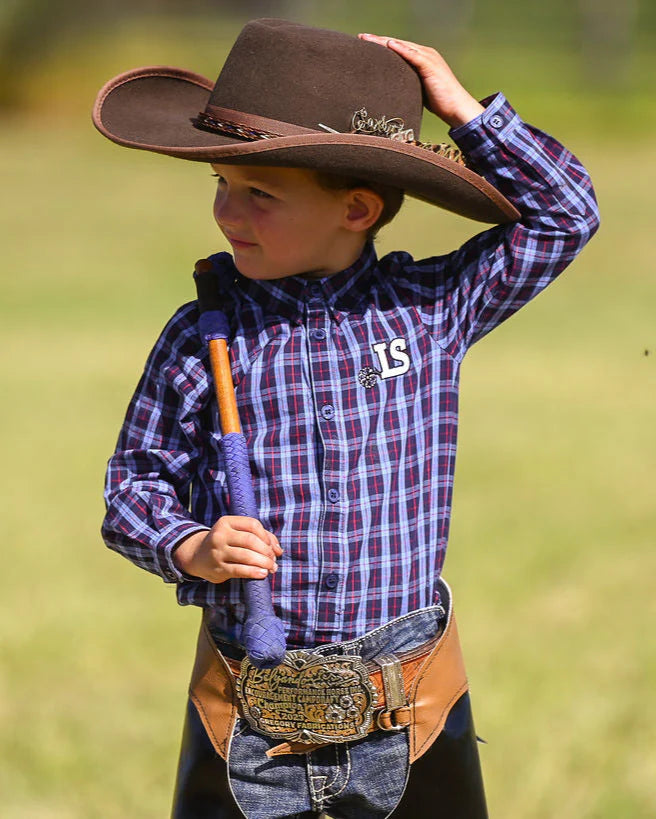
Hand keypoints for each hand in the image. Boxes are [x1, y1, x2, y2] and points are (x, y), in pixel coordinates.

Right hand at [173, 516, 281, 583]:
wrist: (198, 556)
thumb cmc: (226, 543)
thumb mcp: (238, 533)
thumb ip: (260, 537)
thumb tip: (278, 550)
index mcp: (226, 522)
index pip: (252, 525)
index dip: (266, 536)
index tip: (272, 547)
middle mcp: (220, 535)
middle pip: (250, 540)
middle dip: (266, 551)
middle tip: (274, 560)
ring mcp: (218, 552)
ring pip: (246, 556)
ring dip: (263, 563)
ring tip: (272, 568)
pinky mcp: (218, 568)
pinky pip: (239, 570)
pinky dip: (253, 572)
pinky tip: (262, 574)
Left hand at [358, 33, 483, 128]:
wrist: (456, 107)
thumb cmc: (439, 102)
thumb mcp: (419, 91)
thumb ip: (407, 85)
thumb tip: (390, 92)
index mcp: (421, 58)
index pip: (398, 49)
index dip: (381, 46)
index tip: (365, 45)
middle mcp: (424, 53)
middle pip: (397, 44)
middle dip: (378, 41)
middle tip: (360, 38)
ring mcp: (428, 58)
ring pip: (402, 46)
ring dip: (384, 42)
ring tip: (368, 40)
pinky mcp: (430, 65)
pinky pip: (413, 55)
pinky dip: (401, 49)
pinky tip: (389, 45)